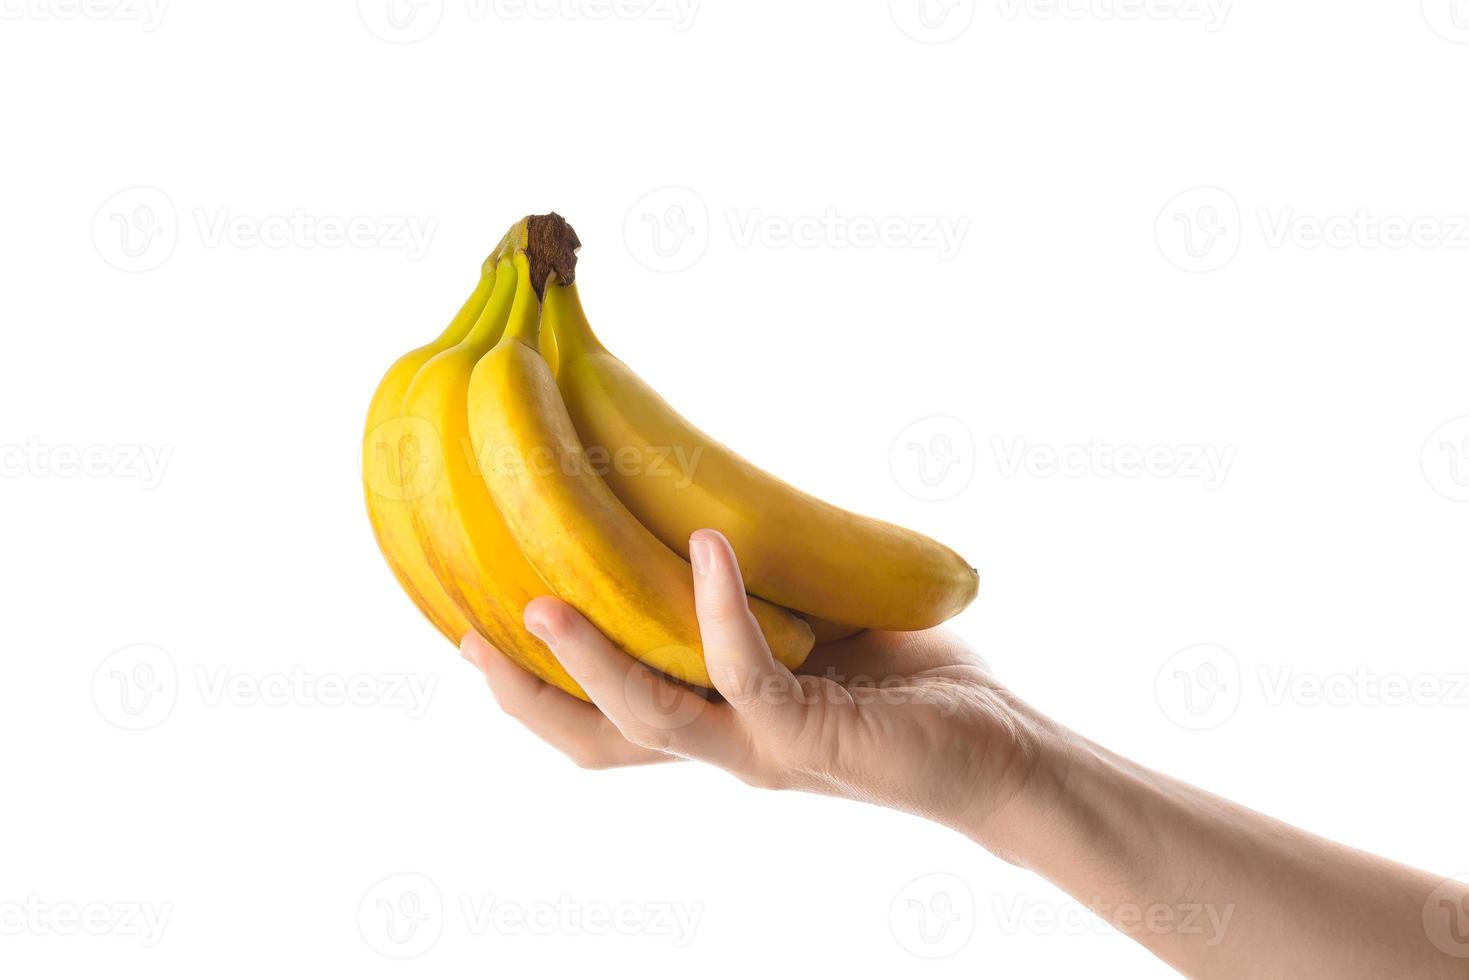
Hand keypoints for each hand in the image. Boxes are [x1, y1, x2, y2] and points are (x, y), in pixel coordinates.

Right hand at [460, 529, 1058, 847]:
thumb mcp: (816, 622)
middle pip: (593, 740)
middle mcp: (724, 744)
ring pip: (646, 721)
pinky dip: (720, 610)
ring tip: (542, 599)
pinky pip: (746, 676)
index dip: (531, 685)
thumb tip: (712, 494)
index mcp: (715, 719)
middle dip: (524, 693)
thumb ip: (761, 585)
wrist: (1003, 748)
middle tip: (463, 628)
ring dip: (589, 662)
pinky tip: (706, 546)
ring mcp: (763, 748)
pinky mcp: (812, 737)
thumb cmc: (910, 680)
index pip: (600, 717)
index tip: (470, 622)